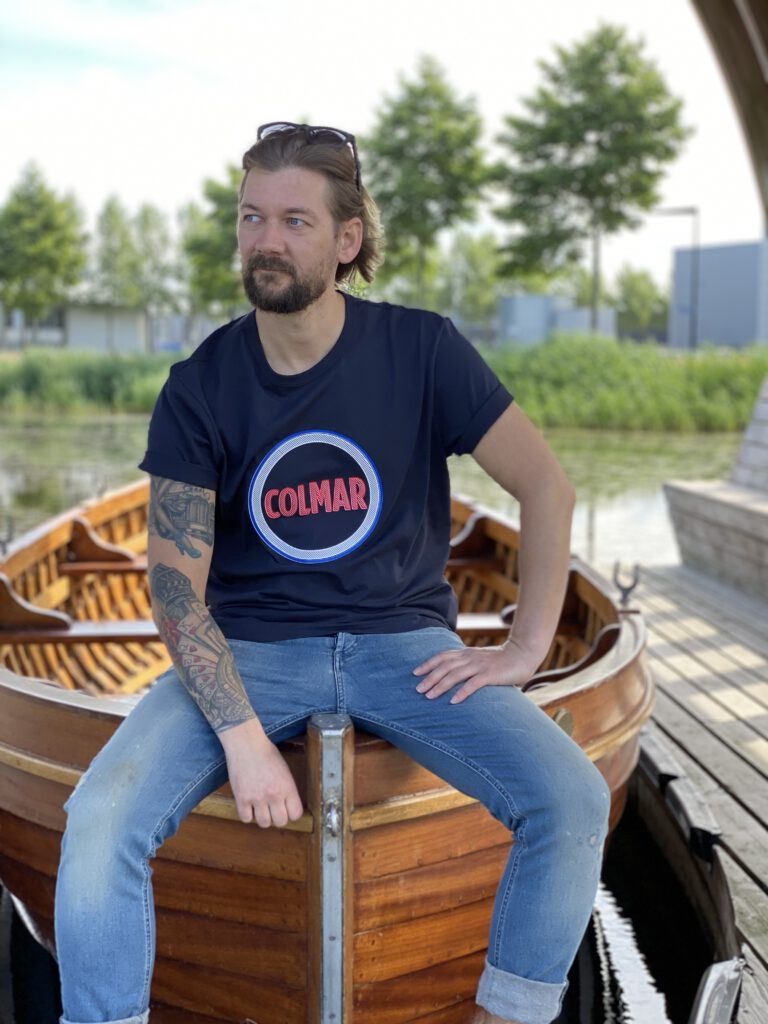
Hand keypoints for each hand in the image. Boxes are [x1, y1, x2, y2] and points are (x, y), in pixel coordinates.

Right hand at [219, 720, 303, 826]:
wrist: (246, 744)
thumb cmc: (265, 752)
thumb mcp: (284, 770)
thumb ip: (287, 788)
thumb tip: (288, 805)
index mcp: (287, 786)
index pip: (296, 814)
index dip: (291, 814)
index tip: (287, 810)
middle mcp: (274, 795)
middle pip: (280, 822)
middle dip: (277, 818)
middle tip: (273, 810)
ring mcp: (257, 798)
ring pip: (263, 823)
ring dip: (262, 817)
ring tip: (260, 808)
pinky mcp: (241, 798)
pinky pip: (246, 818)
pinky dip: (247, 815)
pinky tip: (248, 806)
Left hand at [413, 638, 542, 704]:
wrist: (522, 654)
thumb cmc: (500, 661)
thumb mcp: (479, 659)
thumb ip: (467, 665)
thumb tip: (451, 676)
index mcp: (466, 653)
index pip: (442, 657)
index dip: (427, 664)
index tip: (414, 673)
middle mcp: (470, 658)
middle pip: (445, 666)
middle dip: (430, 677)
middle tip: (417, 689)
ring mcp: (480, 666)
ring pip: (455, 675)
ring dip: (441, 685)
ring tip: (429, 696)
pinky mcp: (490, 674)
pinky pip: (474, 684)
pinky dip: (462, 692)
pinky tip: (453, 701)